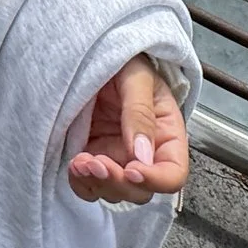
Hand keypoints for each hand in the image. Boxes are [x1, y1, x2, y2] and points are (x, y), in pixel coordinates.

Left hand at [67, 54, 189, 204]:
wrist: (91, 54)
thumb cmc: (123, 61)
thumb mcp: (136, 78)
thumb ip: (140, 113)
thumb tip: (142, 155)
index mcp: (167, 135)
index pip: (173, 174)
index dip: (156, 179)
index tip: (132, 170)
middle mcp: (144, 154)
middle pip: (140, 191)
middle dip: (118, 183)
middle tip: (96, 162)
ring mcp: (116, 159)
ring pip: (114, 193)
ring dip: (96, 184)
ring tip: (79, 161)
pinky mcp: (92, 159)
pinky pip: (88, 187)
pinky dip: (81, 183)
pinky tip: (74, 164)